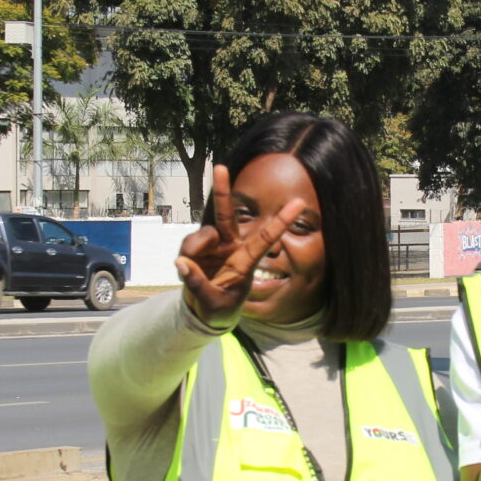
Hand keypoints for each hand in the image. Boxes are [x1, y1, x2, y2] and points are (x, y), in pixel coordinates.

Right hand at [174, 164, 306, 326]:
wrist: (206, 312)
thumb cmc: (219, 308)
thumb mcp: (214, 304)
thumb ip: (199, 285)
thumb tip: (181, 263)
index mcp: (246, 260)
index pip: (266, 238)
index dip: (281, 221)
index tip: (298, 203)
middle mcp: (230, 247)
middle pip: (227, 215)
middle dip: (222, 191)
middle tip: (220, 167)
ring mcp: (212, 246)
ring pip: (203, 234)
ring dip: (196, 247)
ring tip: (191, 267)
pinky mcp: (195, 249)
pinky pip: (188, 245)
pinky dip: (185, 257)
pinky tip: (186, 269)